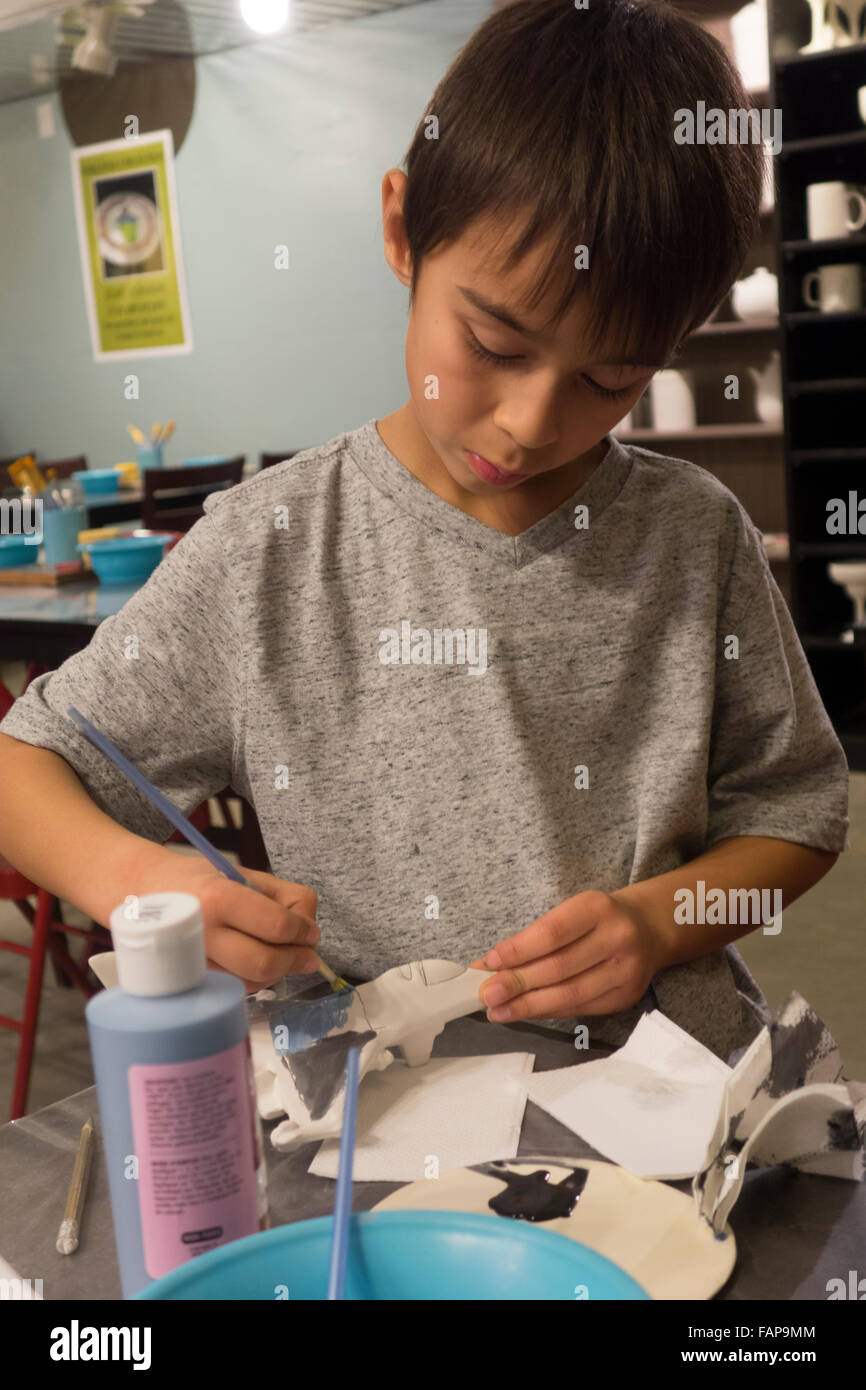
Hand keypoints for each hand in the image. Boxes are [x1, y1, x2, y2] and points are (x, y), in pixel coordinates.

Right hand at [121, 848, 320, 992]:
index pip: (276, 926)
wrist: (142, 893)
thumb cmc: (199, 881)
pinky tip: (255, 959)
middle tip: (308, 953)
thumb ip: (285, 897)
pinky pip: (237, 988)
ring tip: (280, 951)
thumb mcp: (243, 873)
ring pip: (254, 982)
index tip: (310, 932)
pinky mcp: (189, 982)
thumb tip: (311, 933)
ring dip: (279, 971)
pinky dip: (257, 978)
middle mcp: (202, 933)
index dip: (303, 932)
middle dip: (296, 960)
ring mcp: (192, 963)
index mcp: (218, 898)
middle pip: (265, 963)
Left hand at [467, 889, 665, 1022]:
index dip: (518, 951)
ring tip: (498, 1010)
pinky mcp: (625, 996)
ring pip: (569, 994)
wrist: (649, 928)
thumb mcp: (571, 912)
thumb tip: (489, 964)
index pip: (552, 933)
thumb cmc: (597, 919)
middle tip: (486, 994)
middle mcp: (617, 938)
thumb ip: (534, 937)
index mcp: (598, 908)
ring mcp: (626, 970)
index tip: (490, 963)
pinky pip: (580, 1008)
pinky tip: (527, 1012)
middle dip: (518, 983)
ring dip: (528, 1005)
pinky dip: (549, 1011)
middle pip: (559, 968)